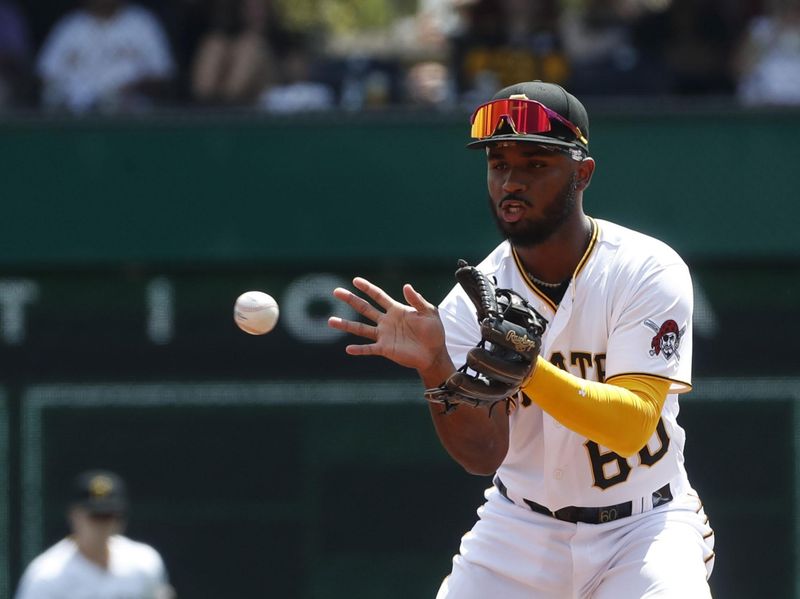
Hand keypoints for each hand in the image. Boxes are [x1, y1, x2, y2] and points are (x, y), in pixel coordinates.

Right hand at [328, 277, 450, 374]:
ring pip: (360, 328)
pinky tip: (348, 349)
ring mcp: (384, 335)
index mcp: (396, 310)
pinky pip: (369, 349)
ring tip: (330, 321)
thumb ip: (417, 300)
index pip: (378, 296)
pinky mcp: (385, 349)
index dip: (368, 288)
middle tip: (336, 292)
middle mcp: (386, 321)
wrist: (434, 353)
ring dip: (345, 325)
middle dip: (350, 299)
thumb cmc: (433, 331)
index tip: (355, 280)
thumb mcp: (429, 312)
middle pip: (364, 308)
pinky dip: (359, 349)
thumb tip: (406, 286)